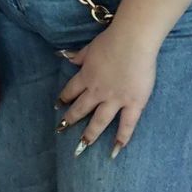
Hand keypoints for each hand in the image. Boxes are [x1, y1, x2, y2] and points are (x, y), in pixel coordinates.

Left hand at [55, 23, 160, 157]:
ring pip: (99, 121)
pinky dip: (121, 138)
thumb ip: (78, 56)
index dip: (64, 99)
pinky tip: (115, 151)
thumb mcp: (89, 47)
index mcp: (86, 77)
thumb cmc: (112, 40)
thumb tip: (64, 57)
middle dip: (70, 120)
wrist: (132, 41)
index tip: (57, 106)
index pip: (71, 91)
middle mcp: (97, 92)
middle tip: (61, 130)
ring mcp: (115, 100)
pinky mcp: (133, 104)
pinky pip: (126, 125)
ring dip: (89, 135)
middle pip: (81, 109)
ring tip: (82, 146)